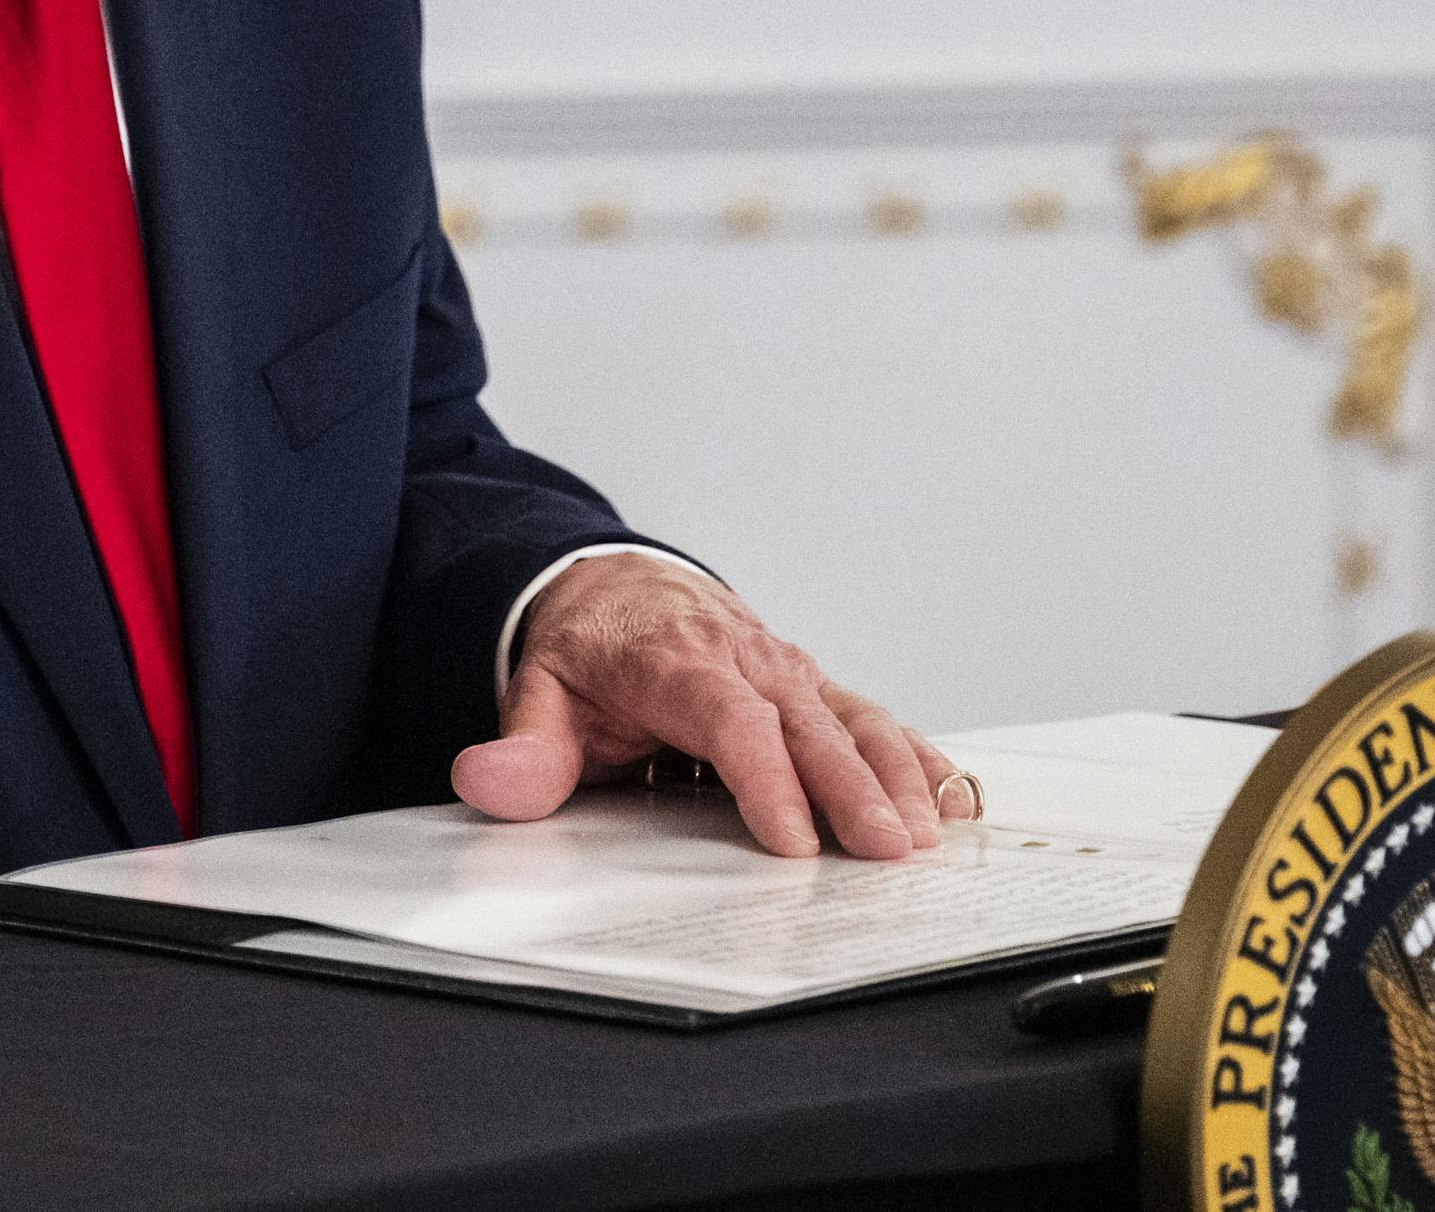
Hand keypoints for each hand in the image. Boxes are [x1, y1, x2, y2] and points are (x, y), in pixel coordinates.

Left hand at [449, 555, 972, 859]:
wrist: (616, 582)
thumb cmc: (586, 647)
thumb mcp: (537, 689)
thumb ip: (522, 747)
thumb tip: (486, 781)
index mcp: (677, 662)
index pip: (730, 722)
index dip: (764, 779)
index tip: (791, 839)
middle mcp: (746, 659)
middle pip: (808, 727)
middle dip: (852, 791)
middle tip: (885, 852)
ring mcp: (787, 669)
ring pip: (852, 719)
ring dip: (894, 776)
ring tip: (923, 836)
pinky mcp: (811, 683)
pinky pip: (872, 716)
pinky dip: (914, 753)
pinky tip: (947, 796)